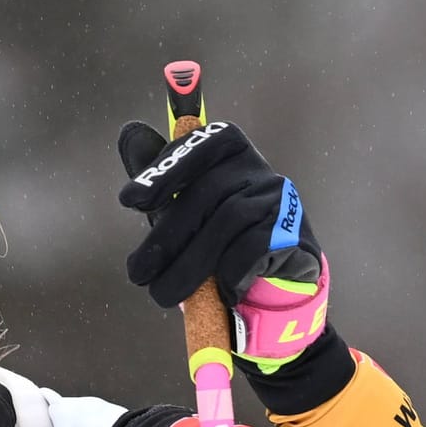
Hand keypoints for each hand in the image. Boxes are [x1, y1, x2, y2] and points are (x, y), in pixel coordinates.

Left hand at [117, 120, 329, 371]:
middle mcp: (258, 168)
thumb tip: (130, 132)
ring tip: (162, 294)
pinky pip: (253, 247)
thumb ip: (160, 176)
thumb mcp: (184, 206)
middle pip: (207, 193)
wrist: (272, 281)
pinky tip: (217, 292)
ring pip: (227, 221)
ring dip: (187, 266)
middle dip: (166, 238)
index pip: (201, 145)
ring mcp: (279, 198)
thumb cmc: (217, 237)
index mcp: (229, 152)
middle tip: (137, 274)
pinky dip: (228, 273)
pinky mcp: (294, 232)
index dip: (165, 171)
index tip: (130, 201)